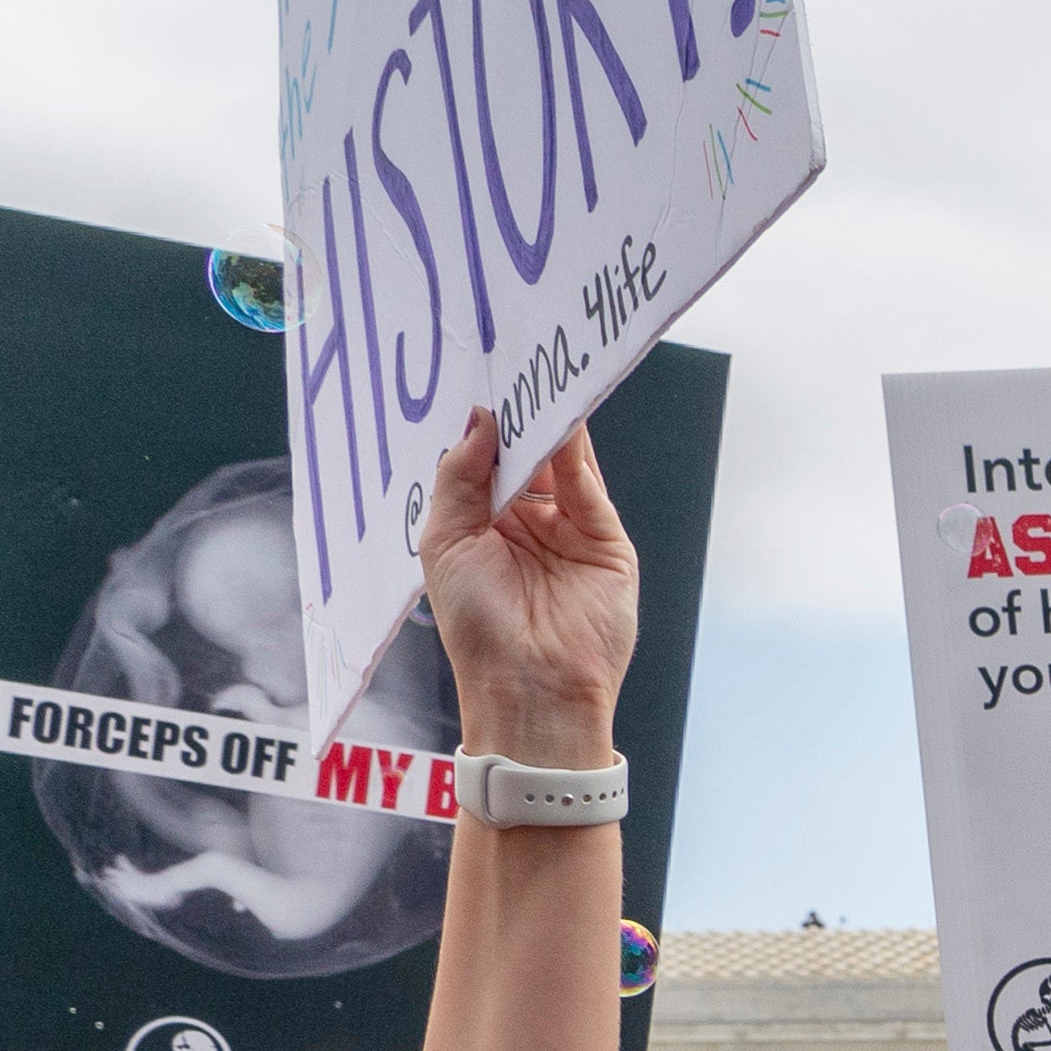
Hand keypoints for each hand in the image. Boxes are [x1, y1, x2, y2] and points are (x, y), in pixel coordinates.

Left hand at [415, 406, 639, 759]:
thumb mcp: (446, 540)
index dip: (480, 423)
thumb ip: (461, 476)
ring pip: (560, 461)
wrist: (532, 686)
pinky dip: (576, 449)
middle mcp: (526, 522)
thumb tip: (481, 417)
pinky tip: (560, 417)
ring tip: (533, 377)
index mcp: (481, 524)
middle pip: (525, 453)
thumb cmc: (478, 627)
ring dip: (547, 422)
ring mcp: (568, 529)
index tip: (471, 378)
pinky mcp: (604, 539)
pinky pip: (588, 484)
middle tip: (503, 363)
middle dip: (515, 413)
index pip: (485, 459)